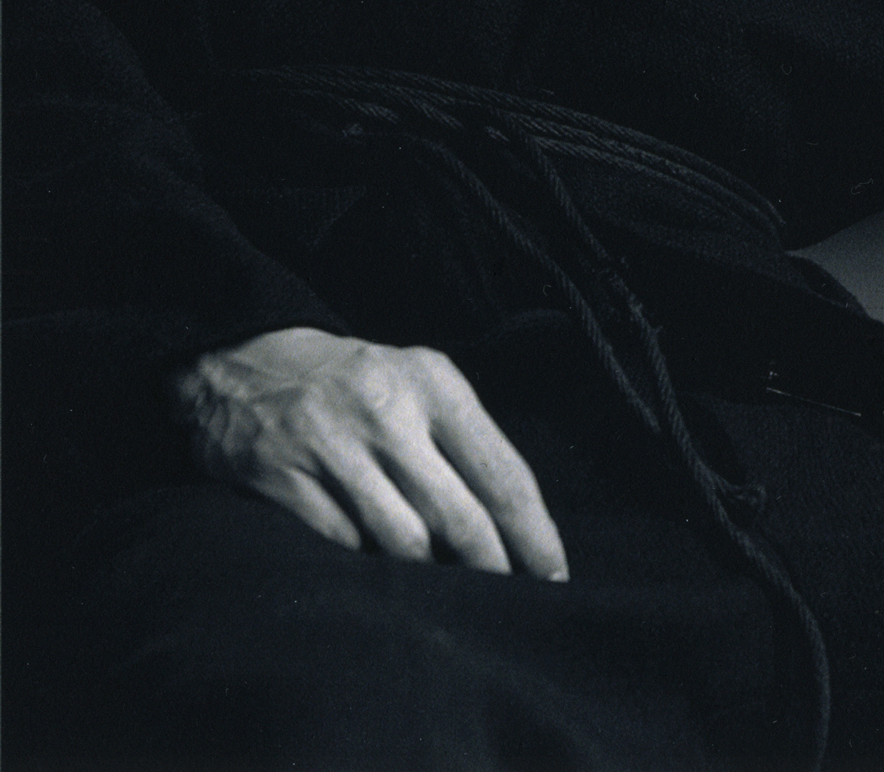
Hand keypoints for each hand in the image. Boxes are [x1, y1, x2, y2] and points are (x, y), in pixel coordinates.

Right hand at [169, 326, 569, 578]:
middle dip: (491, 570)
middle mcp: (388, 411)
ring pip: (404, 543)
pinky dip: (367, 571)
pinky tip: (382, 582)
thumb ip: (463, 442)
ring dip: (431, 581)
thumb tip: (513, 529)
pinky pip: (343, 549)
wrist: (245, 361)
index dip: (534, 534)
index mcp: (434, 383)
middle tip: (508, 605)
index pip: (502, 471)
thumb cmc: (356, 383)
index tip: (554, 575)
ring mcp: (334, 446)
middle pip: (460, 517)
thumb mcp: (419, 383)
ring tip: (450, 599)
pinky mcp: (285, 480)